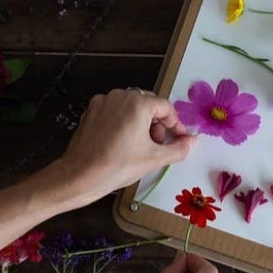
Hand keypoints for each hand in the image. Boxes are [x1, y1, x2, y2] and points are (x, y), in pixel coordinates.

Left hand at [57, 89, 196, 205]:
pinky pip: (115, 112)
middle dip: (158, 124)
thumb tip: (193, 142)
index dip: (176, 124)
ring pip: (132, 108)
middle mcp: (120, 96)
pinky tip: (123, 143)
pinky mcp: (91, 111)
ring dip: (142, 123)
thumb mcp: (154, 158)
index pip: (166, 107)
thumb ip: (179, 148)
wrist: (79, 176)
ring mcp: (103, 102)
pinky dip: (124, 123)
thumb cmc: (117, 166)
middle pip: (149, 105)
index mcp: (138, 104)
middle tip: (158, 145)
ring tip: (141, 146)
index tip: (180, 138)